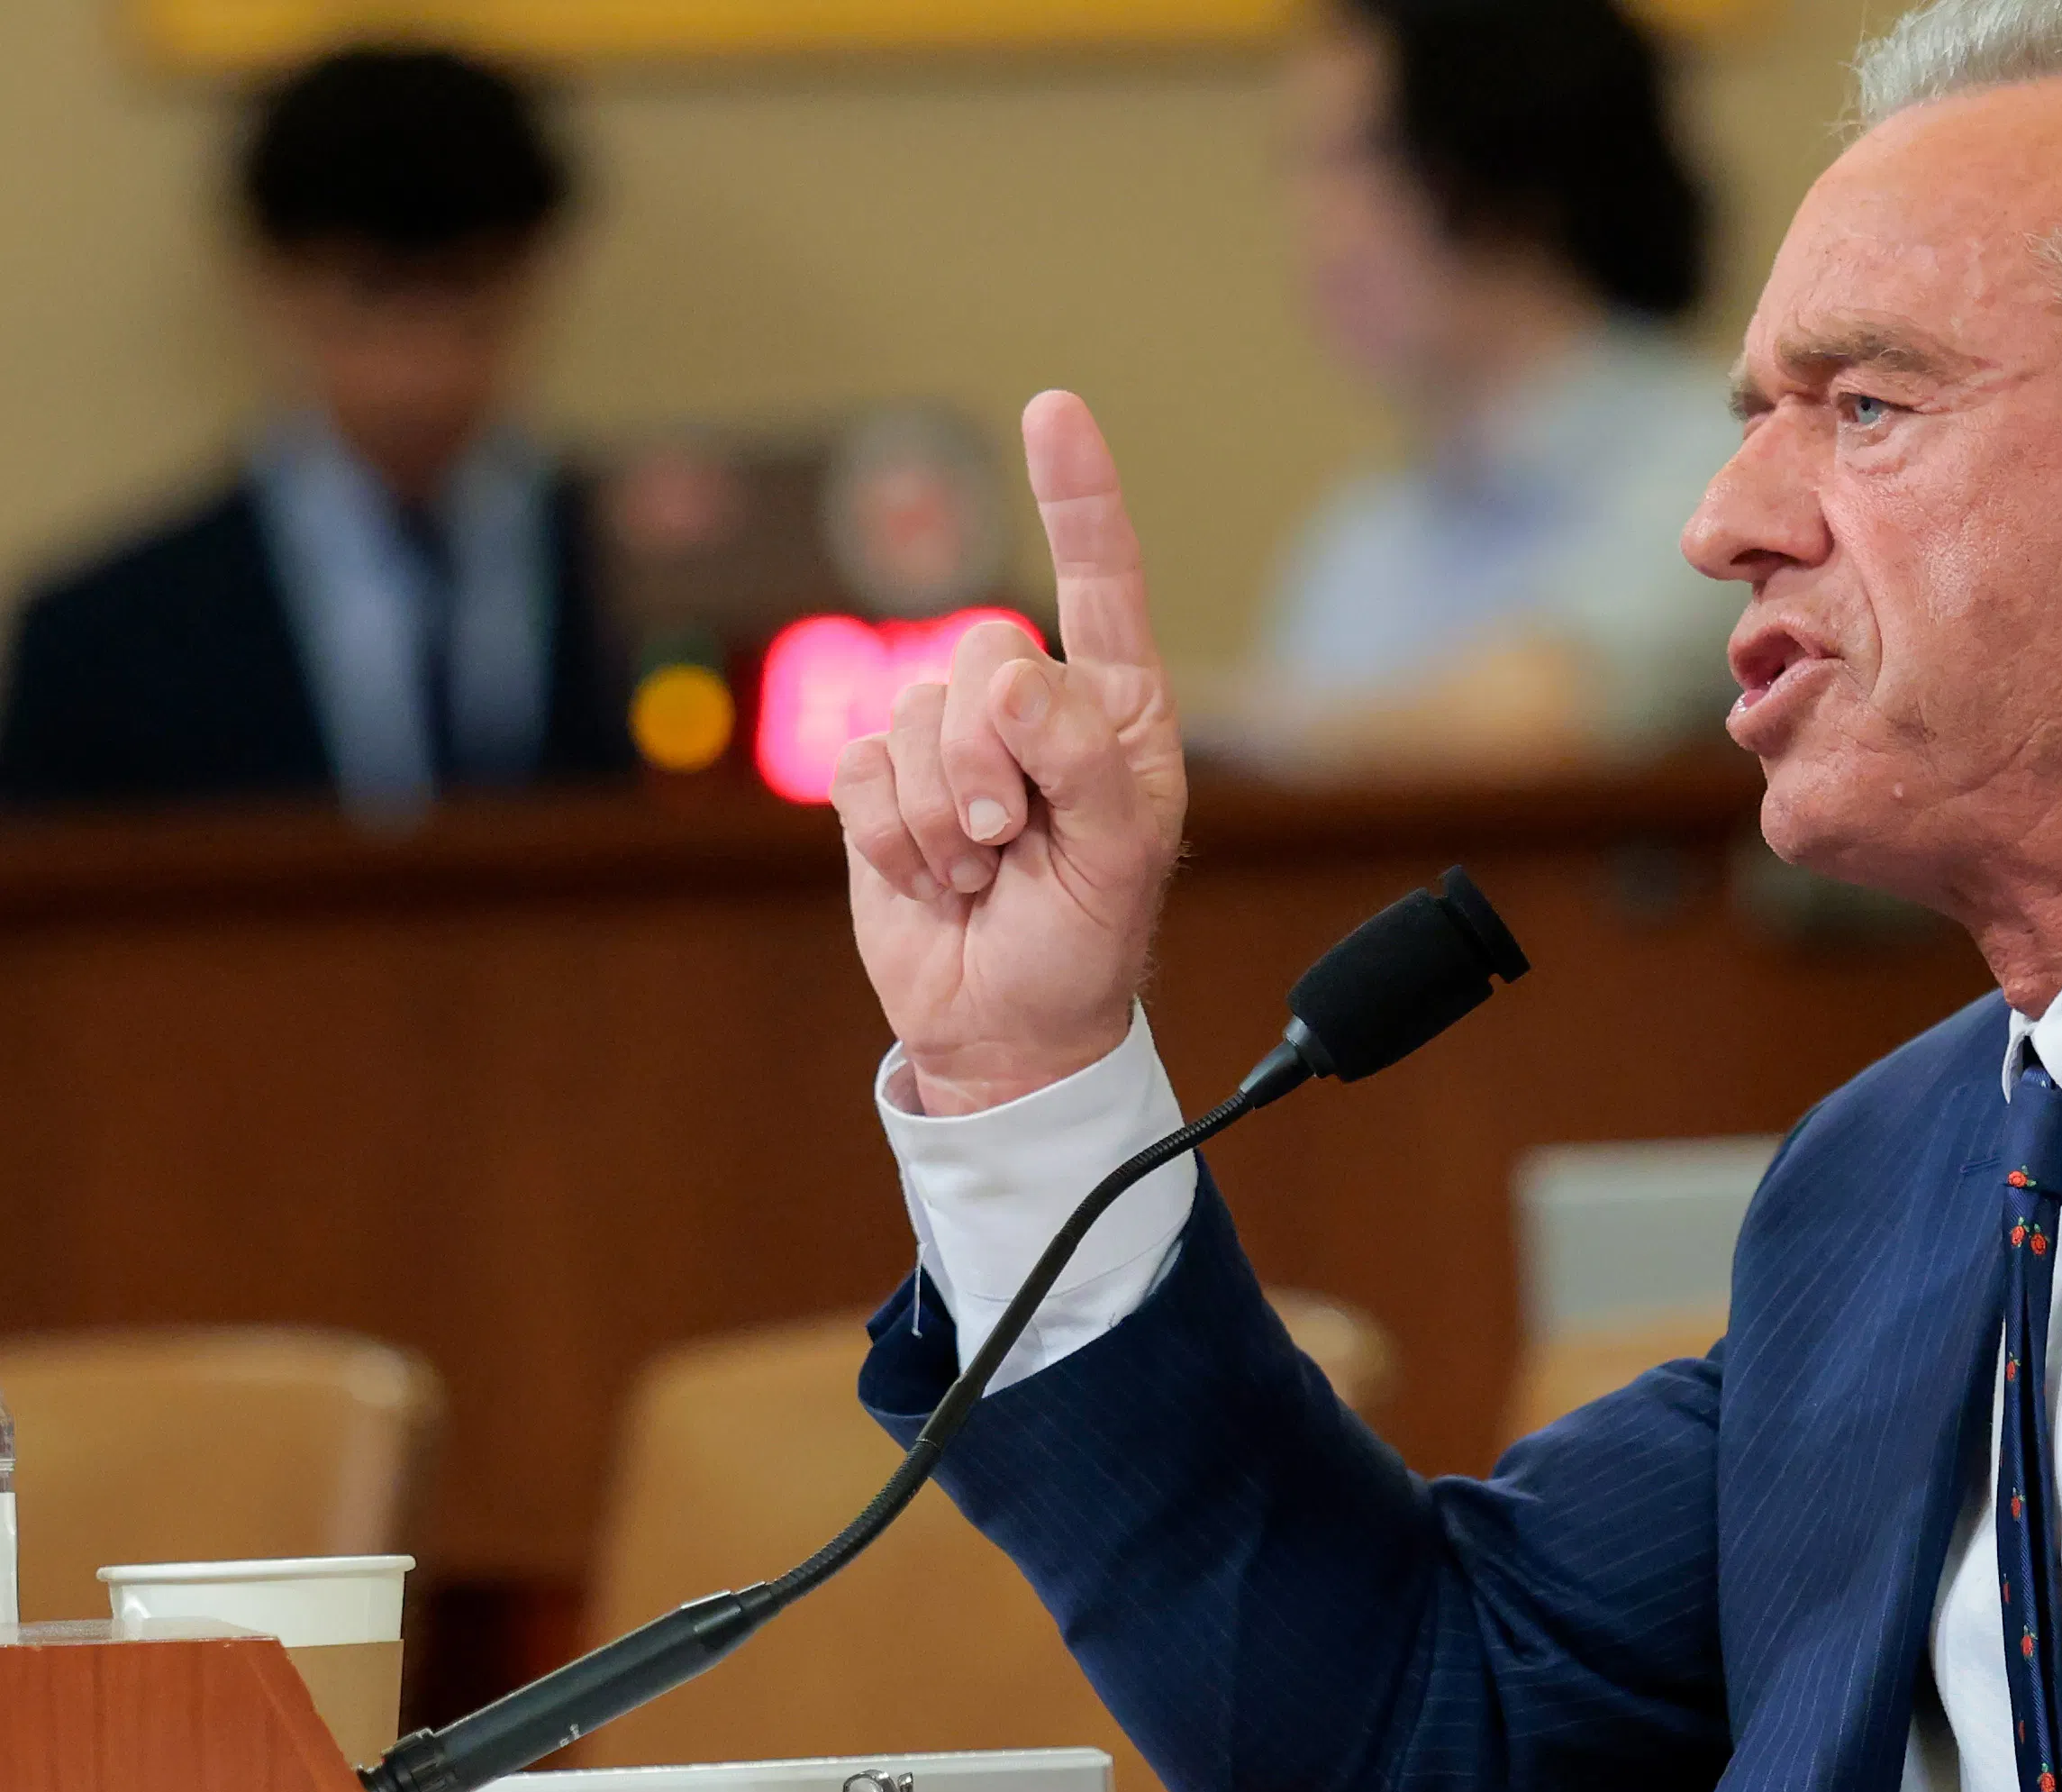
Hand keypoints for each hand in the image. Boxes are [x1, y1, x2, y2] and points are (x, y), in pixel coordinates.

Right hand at [834, 392, 1186, 1114]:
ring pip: (915, 717)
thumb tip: (1011, 686)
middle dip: (990, 758)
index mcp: (1114, 710)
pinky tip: (934, 877)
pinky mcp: (880, 783)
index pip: (1100, 582)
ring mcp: (951, 743)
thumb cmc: (1084, 939)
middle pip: (985, 653)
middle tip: (1012, 838)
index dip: (1077, 496)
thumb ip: (1080, 759)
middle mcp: (1033, 711)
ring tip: (982, 870)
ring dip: (942, 815)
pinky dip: (893, 836)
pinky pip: (859, 766)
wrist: (1005, 1027)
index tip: (1053, 411)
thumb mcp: (1118, 855)